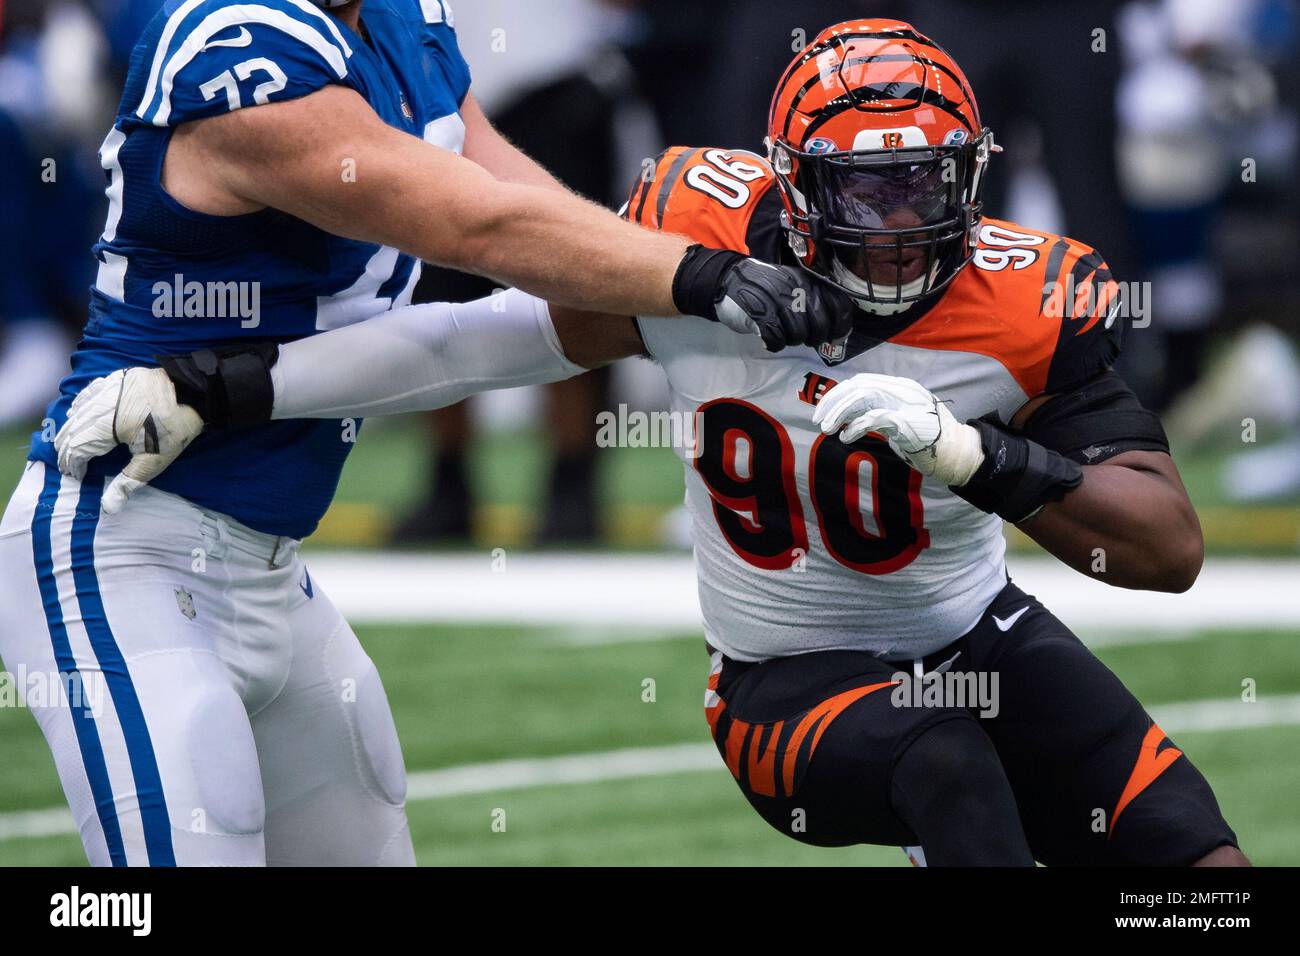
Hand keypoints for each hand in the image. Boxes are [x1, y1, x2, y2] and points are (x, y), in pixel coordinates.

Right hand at [54, 368, 203, 513]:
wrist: (195, 394)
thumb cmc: (174, 430)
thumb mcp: (153, 461)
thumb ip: (128, 483)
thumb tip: (109, 508)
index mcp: (106, 426)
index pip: (77, 447)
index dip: (72, 463)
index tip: (77, 476)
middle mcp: (101, 405)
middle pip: (73, 428)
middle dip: (67, 447)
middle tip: (68, 464)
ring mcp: (108, 388)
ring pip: (78, 409)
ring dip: (71, 427)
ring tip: (68, 443)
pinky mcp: (118, 378)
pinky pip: (90, 390)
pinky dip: (80, 403)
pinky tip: (76, 410)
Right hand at [672, 245, 853, 351]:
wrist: (726, 280)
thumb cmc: (762, 286)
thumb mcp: (791, 282)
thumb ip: (812, 298)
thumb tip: (835, 325)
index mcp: (807, 281)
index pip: (838, 305)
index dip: (841, 326)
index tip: (835, 336)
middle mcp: (796, 290)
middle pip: (820, 325)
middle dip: (814, 338)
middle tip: (804, 338)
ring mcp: (778, 302)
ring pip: (798, 335)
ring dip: (790, 340)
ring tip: (781, 334)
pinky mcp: (760, 315)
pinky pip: (776, 339)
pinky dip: (773, 344)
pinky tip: (768, 339)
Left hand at [812, 372, 984, 486]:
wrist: (955, 450)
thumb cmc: (925, 437)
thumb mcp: (897, 418)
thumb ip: (876, 411)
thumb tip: (845, 415)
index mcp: (899, 386)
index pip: (861, 381)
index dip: (837, 394)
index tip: (822, 410)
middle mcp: (901, 389)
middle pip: (858, 386)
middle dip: (833, 402)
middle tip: (818, 421)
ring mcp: (906, 402)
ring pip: (863, 397)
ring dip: (840, 413)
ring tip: (827, 430)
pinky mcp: (907, 420)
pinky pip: (874, 418)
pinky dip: (855, 427)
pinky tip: (846, 437)